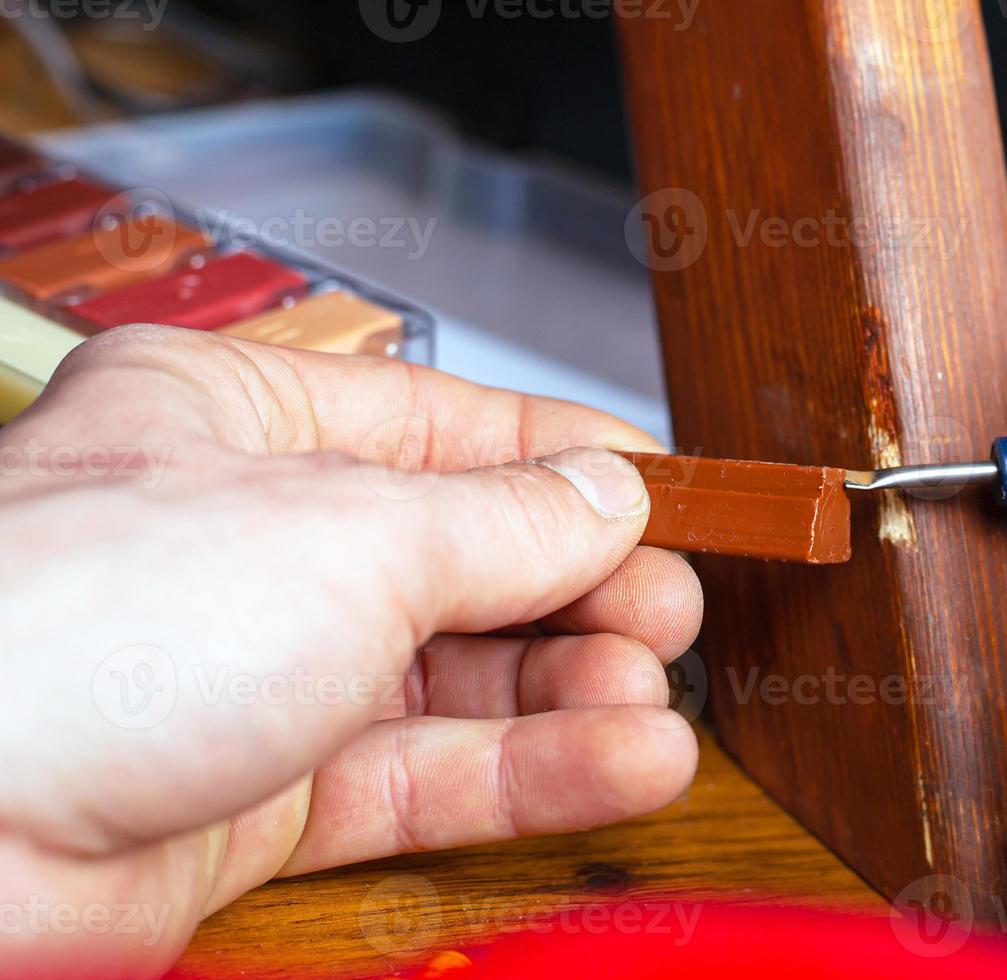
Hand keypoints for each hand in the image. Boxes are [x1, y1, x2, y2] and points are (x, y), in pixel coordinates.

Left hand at [0, 326, 702, 976]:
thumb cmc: (75, 629)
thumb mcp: (352, 534)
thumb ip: (503, 524)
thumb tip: (609, 500)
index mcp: (234, 421)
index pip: (445, 427)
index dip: (567, 465)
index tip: (669, 498)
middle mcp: (244, 543)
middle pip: (460, 558)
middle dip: (580, 589)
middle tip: (671, 615)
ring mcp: (249, 677)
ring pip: (452, 679)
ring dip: (569, 693)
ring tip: (655, 701)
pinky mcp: (254, 801)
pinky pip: (422, 777)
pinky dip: (528, 772)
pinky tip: (621, 761)